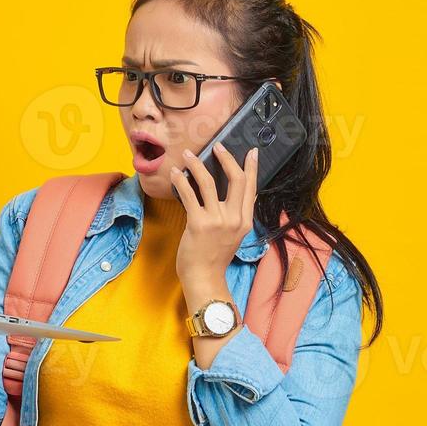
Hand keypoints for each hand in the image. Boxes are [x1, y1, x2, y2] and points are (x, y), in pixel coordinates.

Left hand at [170, 141, 257, 287]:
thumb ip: (236, 215)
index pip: (251, 187)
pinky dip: (181, 181)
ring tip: (187, 155)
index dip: (251, 167)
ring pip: (208, 182)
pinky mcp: (198, 224)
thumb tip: (235, 194)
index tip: (251, 152)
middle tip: (217, 146)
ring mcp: (216, 221)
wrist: (204, 278)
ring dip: (196, 164)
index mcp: (244, 221)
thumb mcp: (234, 235)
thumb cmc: (214, 257)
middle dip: (226, 158)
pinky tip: (175, 174)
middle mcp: (234, 219)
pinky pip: (189, 195)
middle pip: (235, 179)